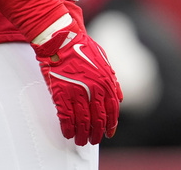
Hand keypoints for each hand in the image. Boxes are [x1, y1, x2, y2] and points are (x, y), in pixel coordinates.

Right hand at [32, 24, 121, 144]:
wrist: (61, 40)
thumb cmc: (81, 47)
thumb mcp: (105, 61)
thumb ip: (113, 81)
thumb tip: (119, 97)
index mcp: (106, 82)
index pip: (112, 110)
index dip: (111, 124)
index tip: (109, 132)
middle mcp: (94, 90)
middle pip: (98, 119)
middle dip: (97, 133)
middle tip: (94, 139)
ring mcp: (77, 93)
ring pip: (82, 122)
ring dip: (82, 134)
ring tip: (81, 140)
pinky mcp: (61, 95)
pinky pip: (66, 118)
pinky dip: (67, 128)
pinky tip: (68, 133)